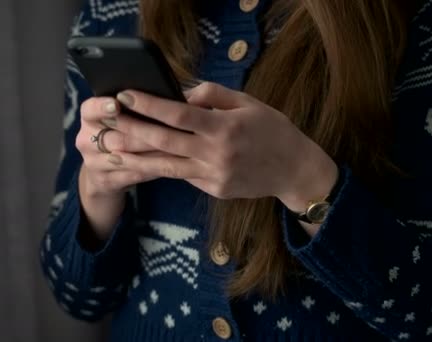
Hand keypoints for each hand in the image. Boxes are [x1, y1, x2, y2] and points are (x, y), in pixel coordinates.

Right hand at [76, 97, 162, 196]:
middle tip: (171, 129)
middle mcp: (86, 140)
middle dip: (145, 134)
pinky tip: (171, 163)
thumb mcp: (120, 119)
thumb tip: (166, 97)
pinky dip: (153, 168)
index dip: (103, 106)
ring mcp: (93, 163)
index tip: (118, 103)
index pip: (90, 109)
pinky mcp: (105, 181)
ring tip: (176, 147)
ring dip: (153, 152)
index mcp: (89, 118)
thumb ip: (134, 108)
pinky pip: (133, 175)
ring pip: (126, 158)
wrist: (104, 173)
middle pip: (116, 137)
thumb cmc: (121, 135)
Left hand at [105, 82, 337, 211]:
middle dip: (132, 130)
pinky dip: (165, 167)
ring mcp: (214, 176)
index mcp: (225, 128)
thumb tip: (182, 95)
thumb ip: (214, 95)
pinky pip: (185, 176)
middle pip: (165, 142)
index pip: (179, 114)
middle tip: (107, 122)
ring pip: (167, 166)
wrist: (294, 171)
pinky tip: (145, 161)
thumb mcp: (249, 103)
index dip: (149, 105)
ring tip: (112, 149)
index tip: (126, 95)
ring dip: (137, 157)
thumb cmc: (274, 131)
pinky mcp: (215, 190)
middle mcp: (216, 154)